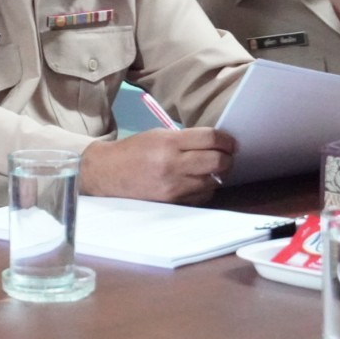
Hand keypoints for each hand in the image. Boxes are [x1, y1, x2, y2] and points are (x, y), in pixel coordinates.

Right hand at [80, 127, 235, 205]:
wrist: (109, 173)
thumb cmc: (135, 151)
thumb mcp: (158, 135)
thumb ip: (186, 139)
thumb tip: (216, 144)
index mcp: (169, 143)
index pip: (211, 139)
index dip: (226, 140)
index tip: (230, 142)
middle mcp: (173, 165)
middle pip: (218, 162)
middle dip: (227, 158)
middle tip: (227, 155)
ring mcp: (174, 187)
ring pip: (213, 181)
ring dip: (217, 175)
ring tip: (210, 168)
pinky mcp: (173, 203)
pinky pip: (202, 196)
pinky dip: (205, 188)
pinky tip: (198, 181)